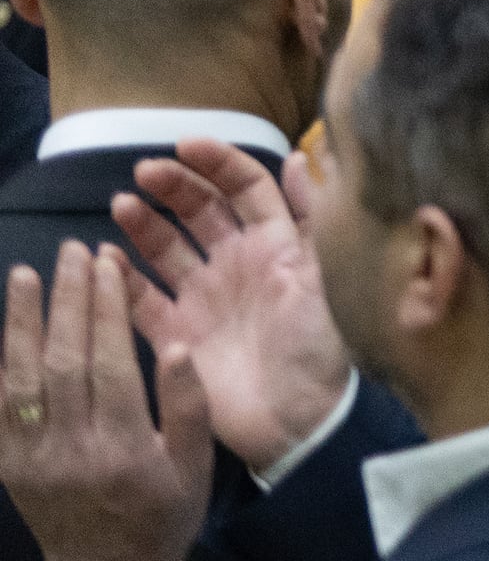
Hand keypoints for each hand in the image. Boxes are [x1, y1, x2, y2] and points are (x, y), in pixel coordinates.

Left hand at [0, 245, 211, 560]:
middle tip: (71, 252)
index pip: (110, 363)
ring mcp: (31, 458)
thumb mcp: (195, 466)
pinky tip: (4, 331)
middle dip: (67, 301)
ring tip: (25, 274)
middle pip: (63, 362)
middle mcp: (71, 449)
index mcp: (123, 447)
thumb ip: (187, 406)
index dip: (107, 310)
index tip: (107, 263)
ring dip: (21, 323)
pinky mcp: (7, 465)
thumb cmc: (161, 512)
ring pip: (20, 380)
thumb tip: (174, 344)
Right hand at [111, 145, 351, 475]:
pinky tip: (106, 258)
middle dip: (174, 186)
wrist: (302, 418)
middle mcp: (237, 263)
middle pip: (200, 211)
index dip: (218, 162)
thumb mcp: (328, 272)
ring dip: (143, 224)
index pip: (246, 187)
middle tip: (145, 172)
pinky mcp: (178, 334)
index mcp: (277, 243)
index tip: (187, 145)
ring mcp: (204, 297)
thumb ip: (313, 215)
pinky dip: (122, 280)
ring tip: (122, 205)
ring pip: (166, 248)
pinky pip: (142, 301)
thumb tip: (303, 153)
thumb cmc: (323, 343)